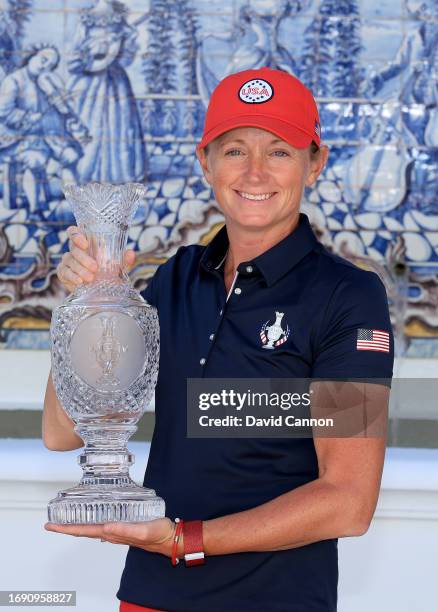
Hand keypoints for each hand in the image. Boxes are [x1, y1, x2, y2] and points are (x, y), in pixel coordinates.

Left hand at [44, 518, 181, 558]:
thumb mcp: (142, 531)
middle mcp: (112, 533)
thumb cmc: (158, 535)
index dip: (66, 529)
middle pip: (84, 530)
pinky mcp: (124, 524)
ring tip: (68, 516)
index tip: (51, 526)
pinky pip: (104, 522)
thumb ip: (125, 531)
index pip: (84, 531)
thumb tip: (106, 528)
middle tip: (53, 521)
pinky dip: (94, 518)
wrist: (171, 537)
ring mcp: (117, 530)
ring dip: (79, 523)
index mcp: (113, 533)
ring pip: (92, 527)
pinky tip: (95, 513)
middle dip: (68, 526)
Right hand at [57, 226, 135, 292]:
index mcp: (86, 244)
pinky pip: (64, 272)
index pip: (75, 232)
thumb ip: (124, 260)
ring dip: (80, 269)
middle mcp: (75, 251)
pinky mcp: (63, 273)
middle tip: (95, 268)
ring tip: (90, 278)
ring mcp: (68, 261)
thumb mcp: (119, 268)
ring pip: (69, 260)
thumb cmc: (108, 275)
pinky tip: (79, 282)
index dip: (76, 235)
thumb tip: (130, 253)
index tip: (85, 243)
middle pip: (74, 249)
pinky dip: (72, 277)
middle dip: (84, 258)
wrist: (101, 294)